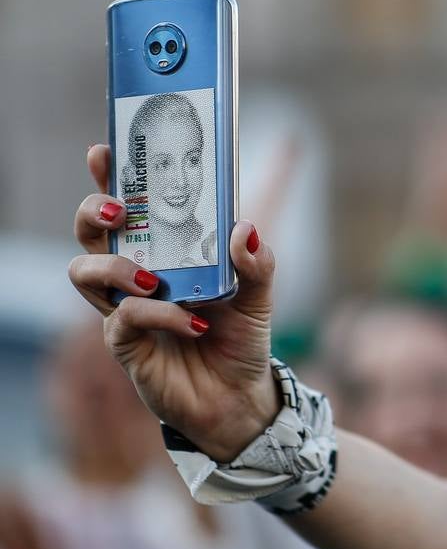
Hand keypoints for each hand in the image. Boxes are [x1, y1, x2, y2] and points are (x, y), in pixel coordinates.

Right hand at [68, 145, 279, 461]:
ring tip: (155, 278)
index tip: (105, 151)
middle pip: (90, 230)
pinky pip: (124, 319)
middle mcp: (136, 274)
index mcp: (166, 252)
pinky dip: (158, 315)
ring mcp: (124, 307)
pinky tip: (194, 325)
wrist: (240, 397)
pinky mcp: (125, 344)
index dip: (110, 176)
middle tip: (119, 207)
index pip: (129, 205)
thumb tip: (245, 228)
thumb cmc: (241, 338)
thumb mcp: (261, 293)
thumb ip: (257, 261)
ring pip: (84, 271)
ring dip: (116, 265)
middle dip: (94, 210)